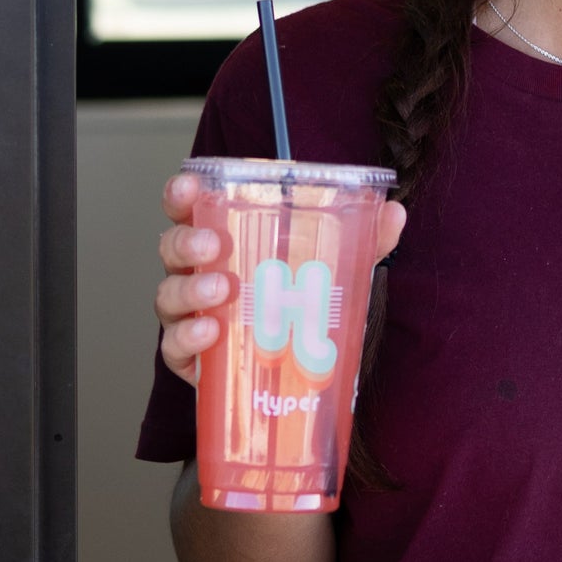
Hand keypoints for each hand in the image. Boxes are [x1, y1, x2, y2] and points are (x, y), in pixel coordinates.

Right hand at [153, 172, 406, 385]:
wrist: (295, 376)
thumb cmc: (299, 309)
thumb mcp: (337, 270)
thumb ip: (364, 241)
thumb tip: (394, 213)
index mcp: (224, 241)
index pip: (191, 209)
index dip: (182, 193)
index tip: (190, 185)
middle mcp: (198, 274)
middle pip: (171, 248)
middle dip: (186, 241)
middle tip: (213, 245)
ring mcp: (190, 316)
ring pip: (168, 296)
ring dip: (190, 289)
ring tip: (222, 290)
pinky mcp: (191, 359)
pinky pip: (174, 347)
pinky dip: (187, 337)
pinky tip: (211, 331)